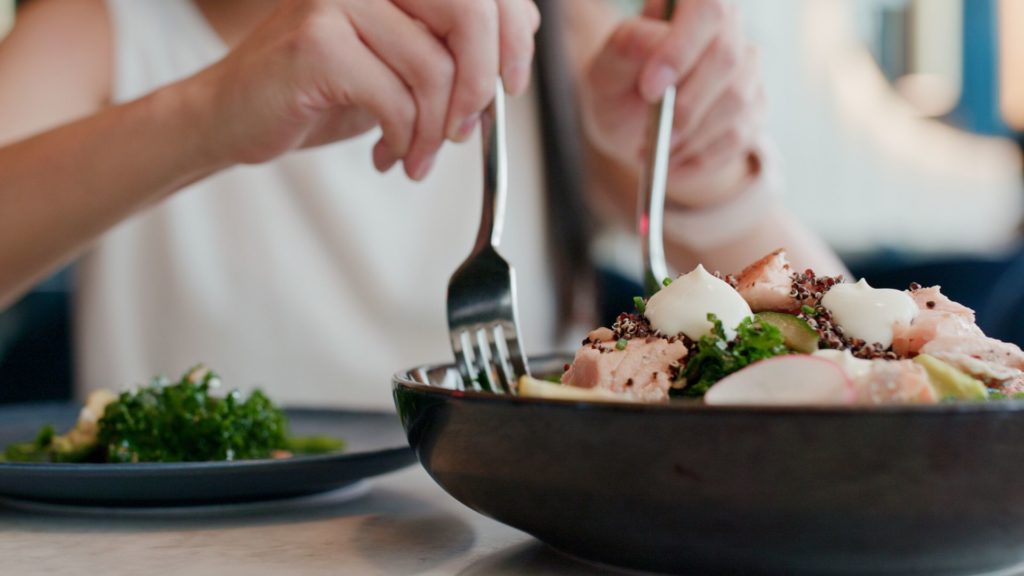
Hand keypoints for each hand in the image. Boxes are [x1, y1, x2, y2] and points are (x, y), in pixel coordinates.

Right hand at [192, 0, 539, 179]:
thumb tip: (518, 45)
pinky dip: (404, 140)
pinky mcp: (317, 42)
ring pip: (434, 69)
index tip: (512, 86)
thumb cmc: (322, 90)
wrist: (234, 115)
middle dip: (481, 85)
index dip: (515, 36)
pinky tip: (389, 156)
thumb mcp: (400, 64)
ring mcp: (339, 0)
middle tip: (467, 131)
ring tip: (418, 156)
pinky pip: (395, 100)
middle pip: (470, 13)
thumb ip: (450, 47)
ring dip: (436, 132)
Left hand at [580, 0, 763, 206]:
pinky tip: (673, 164)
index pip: (708, 10)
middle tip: (651, 135)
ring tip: (656, 150)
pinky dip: (700, 158)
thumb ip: (628, 46)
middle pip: (728, 58)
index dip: (682, 49)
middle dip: (686, 105)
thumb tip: (657, 43)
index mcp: (692, 5)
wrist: (630, 128)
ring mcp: (747, 70)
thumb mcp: (606, 68)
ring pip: (737, 100)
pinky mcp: (755, 109)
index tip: (651, 89)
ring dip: (691, 136)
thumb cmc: (618, 88)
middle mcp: (728, 30)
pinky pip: (738, 136)